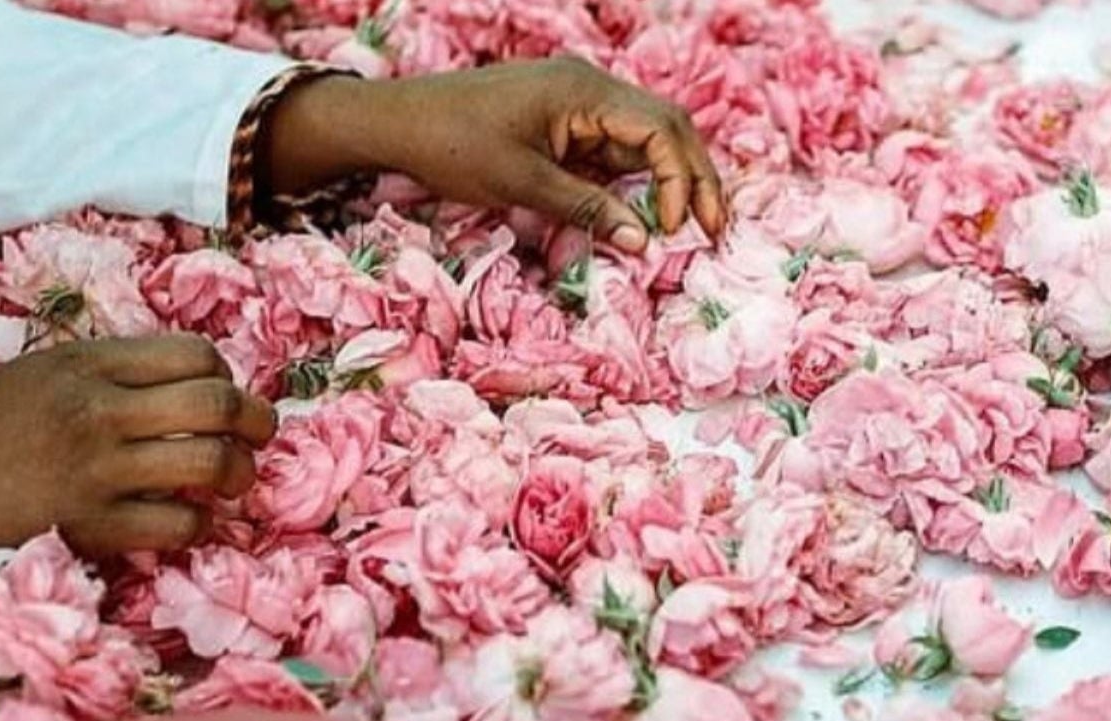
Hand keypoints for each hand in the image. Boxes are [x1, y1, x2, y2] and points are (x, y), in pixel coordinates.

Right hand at [0, 336, 275, 555]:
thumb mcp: (50, 374)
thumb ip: (120, 374)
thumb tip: (202, 384)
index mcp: (90, 364)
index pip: (197, 354)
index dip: (226, 376)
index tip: (222, 396)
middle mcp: (98, 409)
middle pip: (218, 403)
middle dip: (258, 421)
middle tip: (261, 436)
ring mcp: (96, 468)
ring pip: (210, 461)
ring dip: (239, 474)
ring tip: (234, 481)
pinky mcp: (90, 524)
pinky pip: (178, 524)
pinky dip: (197, 525)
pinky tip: (188, 521)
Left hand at [265, 60, 725, 251]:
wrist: (396, 122)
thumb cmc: (452, 146)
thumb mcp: (521, 184)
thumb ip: (588, 210)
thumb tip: (645, 243)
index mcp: (584, 90)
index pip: (661, 131)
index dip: (680, 181)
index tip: (673, 229)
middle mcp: (590, 87)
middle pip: (668, 128)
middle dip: (696, 177)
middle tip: (715, 228)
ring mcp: (580, 102)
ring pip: (649, 137)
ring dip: (674, 179)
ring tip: (693, 224)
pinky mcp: (567, 121)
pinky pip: (619, 147)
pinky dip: (641, 180)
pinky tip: (651, 213)